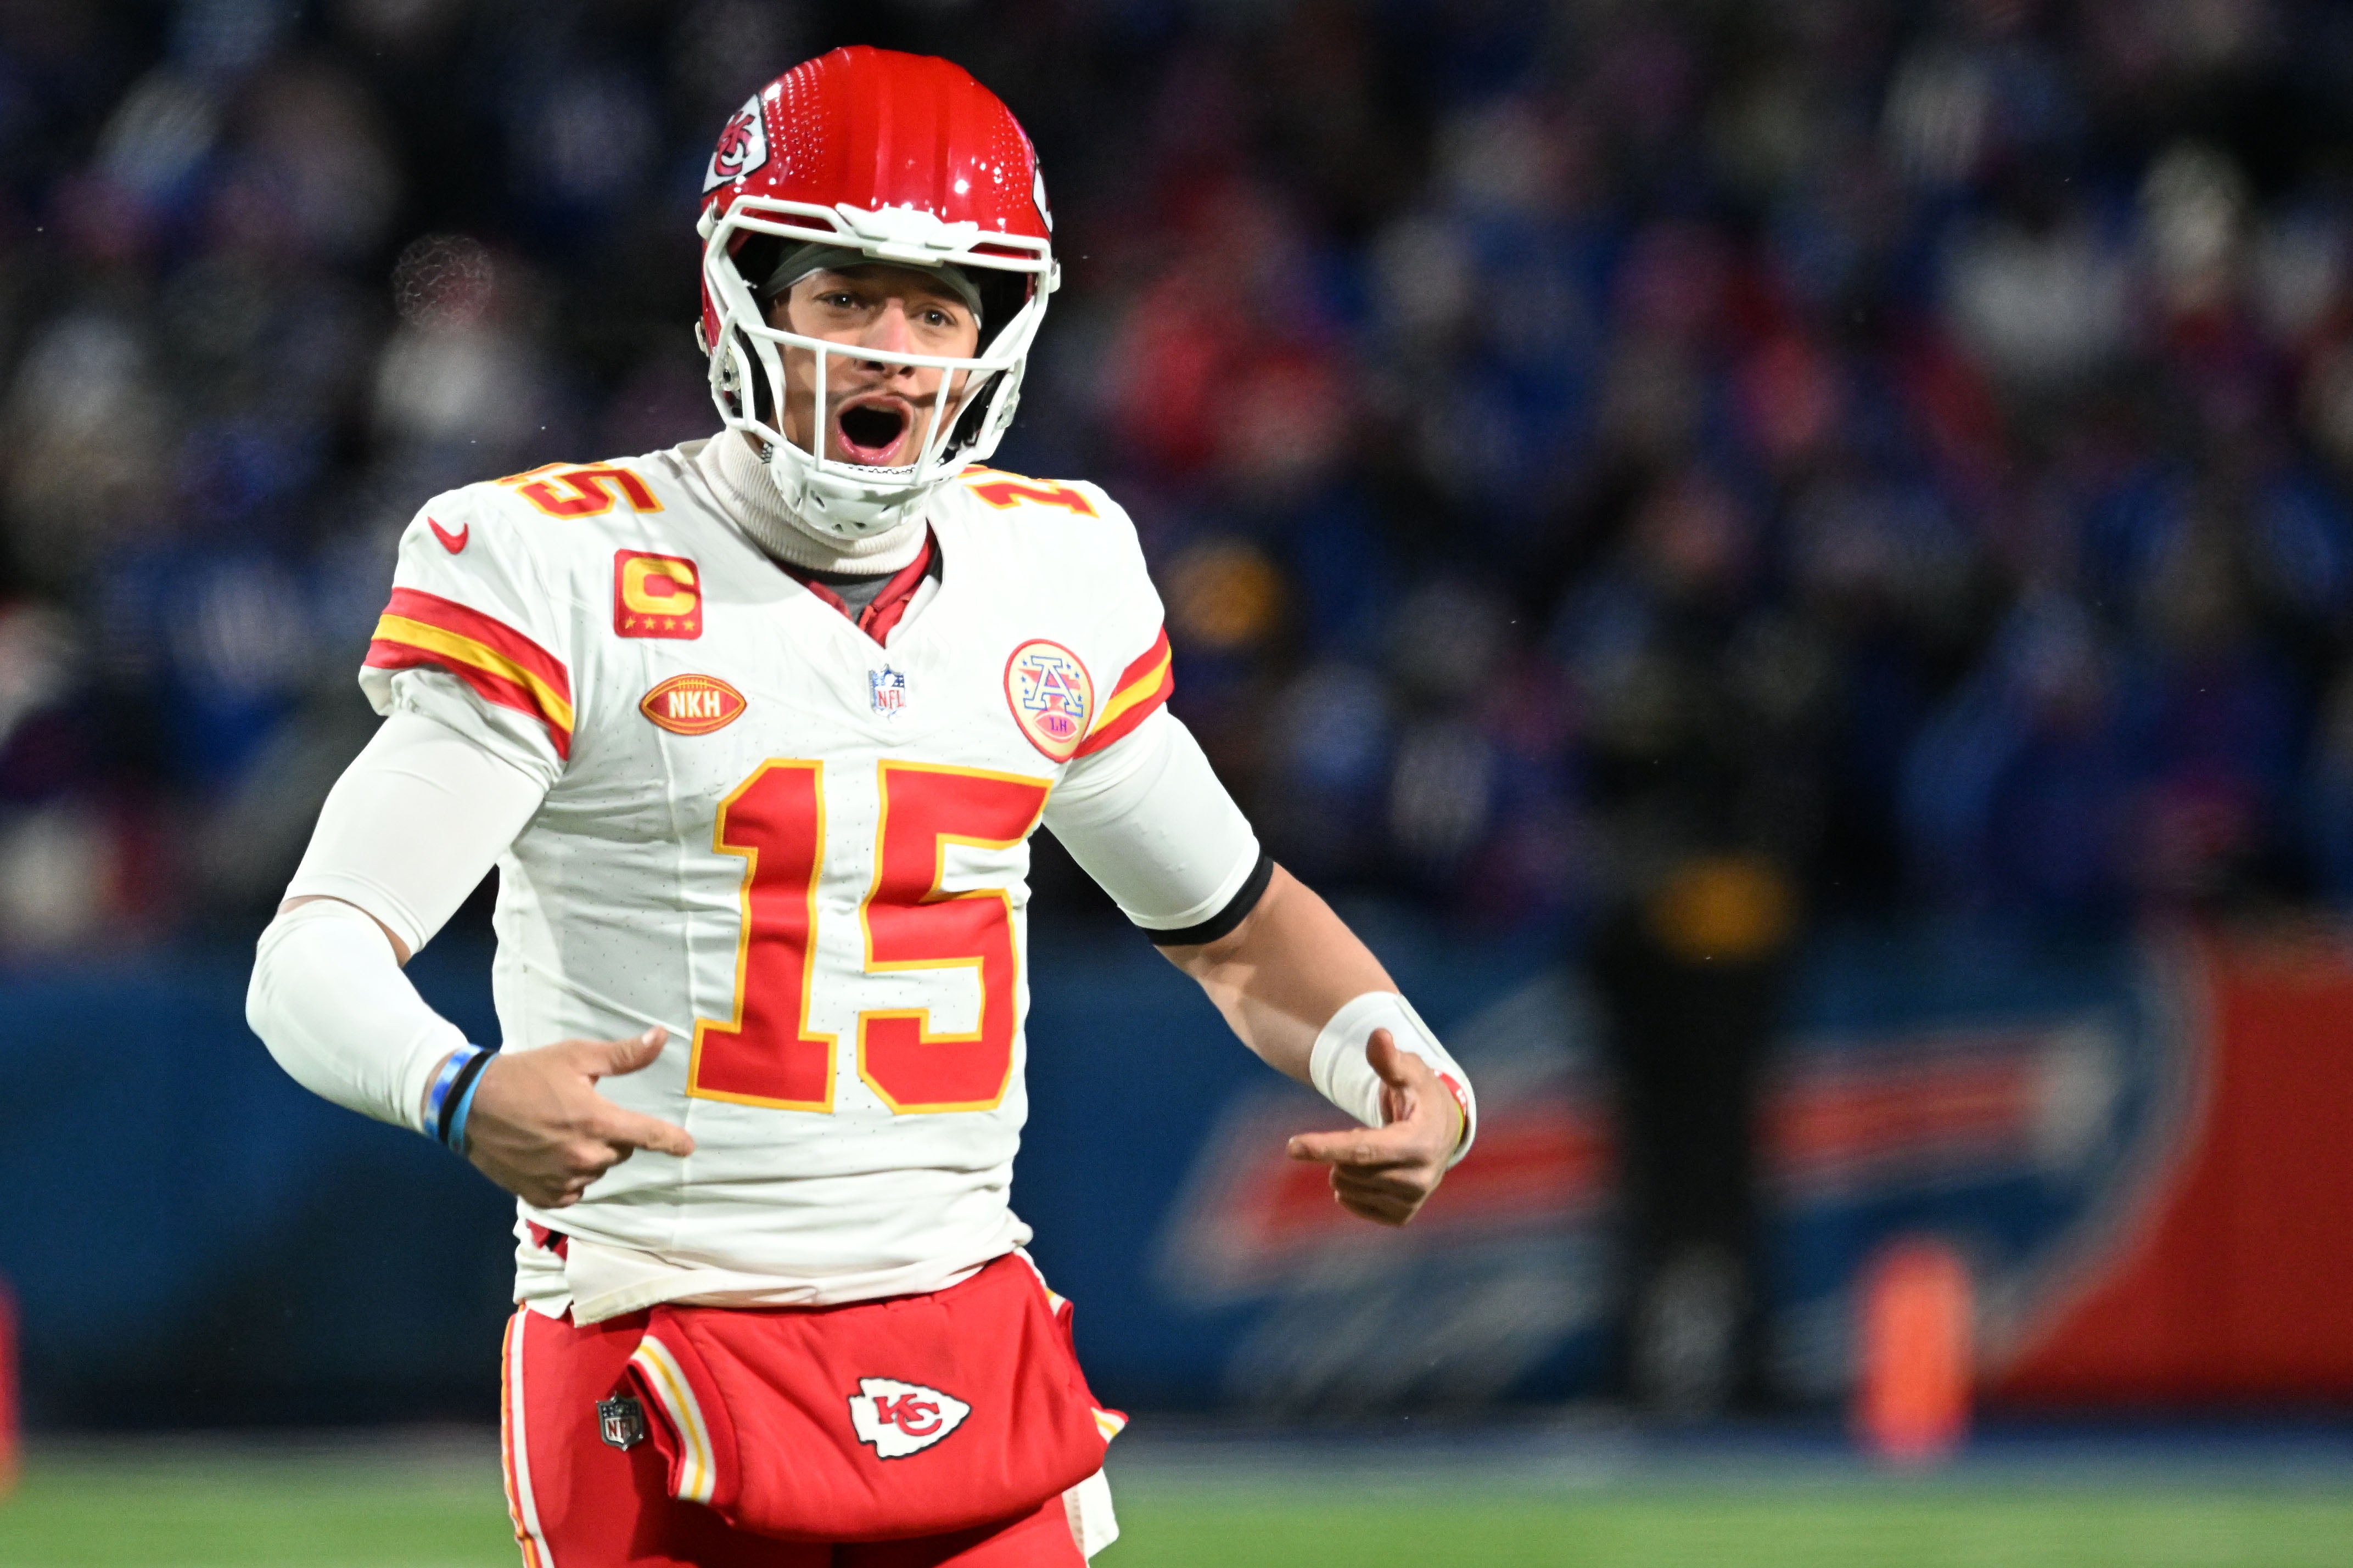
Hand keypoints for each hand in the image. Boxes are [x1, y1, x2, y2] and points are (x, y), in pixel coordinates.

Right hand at [462, 1027, 694, 1207]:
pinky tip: (549, 1154)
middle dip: (611, 1134)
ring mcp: (562, 1180)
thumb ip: (622, 1055)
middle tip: (581, 1113)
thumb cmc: (526, 1075)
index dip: (672, 1141)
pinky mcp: (542, 1195)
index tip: (688, 1147)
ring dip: (589, 1154)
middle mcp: (584, 1156)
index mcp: (597, 1121)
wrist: (469, 1105)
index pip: (648, 1136)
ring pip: (596, 1170)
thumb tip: (661, 1038)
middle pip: (620, 1151)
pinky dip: (568, 1176)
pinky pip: (573, 1190)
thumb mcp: (575, 1057)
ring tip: (559, 1131)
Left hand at [1285, 1029, 1462, 1226]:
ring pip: (1345, 1186)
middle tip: (1365, 1131)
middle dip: (1339, 1148)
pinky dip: (1349, 1184)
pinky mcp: (1400, 1217)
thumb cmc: (1419, 1095)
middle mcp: (1418, 1179)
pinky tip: (1370, 1170)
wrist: (1443, 1133)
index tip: (1291, 1146)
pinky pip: (1350, 1203)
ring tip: (1372, 1148)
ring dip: (1345, 1164)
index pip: (1363, 1150)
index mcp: (1418, 1144)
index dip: (1326, 1146)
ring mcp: (1411, 1202)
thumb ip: (1389, 1057)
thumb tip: (1378, 1035)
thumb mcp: (1409, 1071)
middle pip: (1348, 1169)